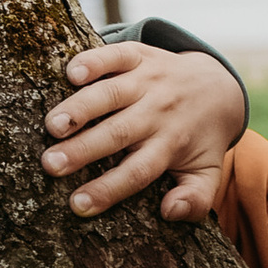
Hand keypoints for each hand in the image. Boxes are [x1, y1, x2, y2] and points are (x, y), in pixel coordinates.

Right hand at [41, 42, 248, 219]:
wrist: (217, 85)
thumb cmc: (200, 138)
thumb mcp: (207, 172)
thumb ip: (195, 199)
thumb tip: (170, 212)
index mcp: (170, 144)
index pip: (137, 172)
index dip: (107, 189)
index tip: (77, 205)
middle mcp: (159, 112)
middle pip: (117, 133)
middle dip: (82, 149)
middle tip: (50, 165)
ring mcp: (149, 81)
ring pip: (111, 94)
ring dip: (80, 108)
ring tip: (52, 125)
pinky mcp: (140, 56)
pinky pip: (117, 55)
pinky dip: (95, 61)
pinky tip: (71, 73)